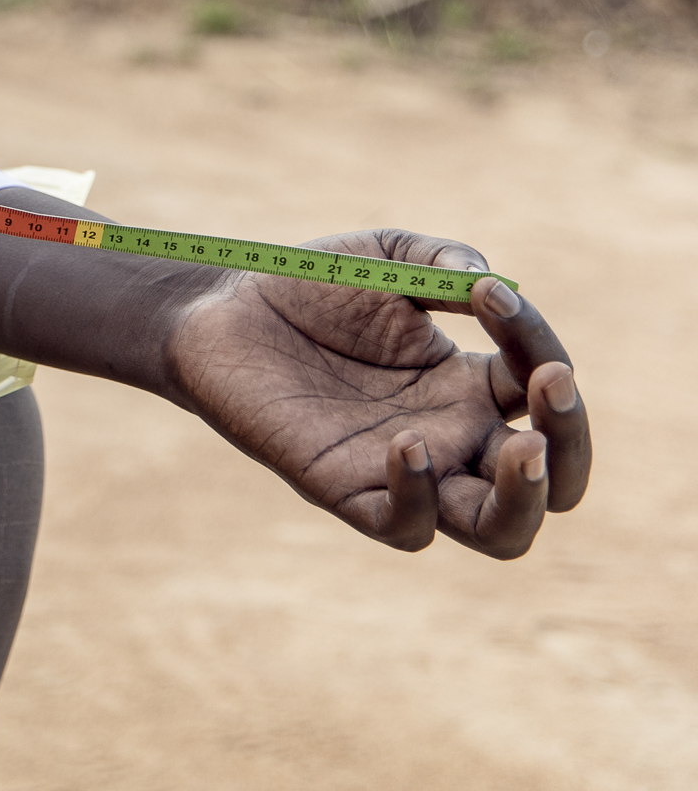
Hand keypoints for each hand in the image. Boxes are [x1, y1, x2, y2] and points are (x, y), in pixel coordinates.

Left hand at [161, 231, 590, 556]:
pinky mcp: (343, 490)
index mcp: (470, 386)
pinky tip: (404, 443)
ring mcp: (402, 471)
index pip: (544, 387)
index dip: (537, 343)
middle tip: (552, 384)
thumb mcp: (384, 258)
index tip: (488, 294)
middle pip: (553, 482)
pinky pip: (405, 528)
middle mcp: (450, 437)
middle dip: (572, 442)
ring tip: (521, 447)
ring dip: (526, 497)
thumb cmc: (306, 286)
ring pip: (501, 532)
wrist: (218, 310)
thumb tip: (491, 282)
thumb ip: (441, 261)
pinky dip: (417, 497)